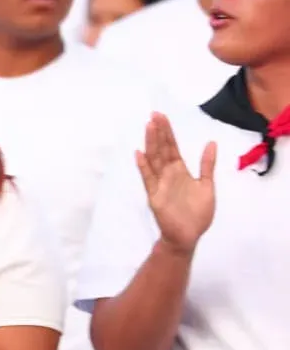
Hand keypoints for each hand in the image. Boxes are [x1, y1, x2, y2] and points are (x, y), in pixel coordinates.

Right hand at [136, 113, 215, 255]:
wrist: (188, 235)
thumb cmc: (198, 213)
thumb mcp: (207, 185)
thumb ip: (207, 165)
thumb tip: (211, 142)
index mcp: (180, 171)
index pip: (172, 147)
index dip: (168, 132)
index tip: (162, 116)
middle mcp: (168, 174)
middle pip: (162, 149)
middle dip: (158, 132)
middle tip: (154, 114)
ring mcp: (160, 184)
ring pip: (154, 159)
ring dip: (151, 143)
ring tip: (148, 127)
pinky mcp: (154, 195)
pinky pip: (148, 178)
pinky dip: (143, 166)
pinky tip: (139, 154)